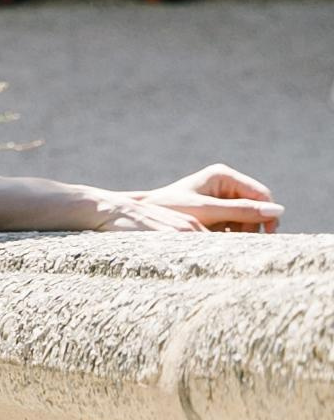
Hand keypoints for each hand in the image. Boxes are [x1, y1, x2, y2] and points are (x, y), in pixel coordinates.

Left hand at [98, 163, 281, 232]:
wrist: (141, 217)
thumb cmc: (170, 210)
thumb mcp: (208, 212)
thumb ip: (242, 211)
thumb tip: (278, 211)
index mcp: (224, 176)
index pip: (260, 193)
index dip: (267, 213)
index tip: (268, 234)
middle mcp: (224, 184)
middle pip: (254, 207)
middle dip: (251, 225)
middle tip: (239, 243)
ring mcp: (219, 198)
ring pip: (244, 218)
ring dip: (239, 232)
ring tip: (222, 242)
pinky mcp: (212, 212)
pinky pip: (231, 225)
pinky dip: (228, 235)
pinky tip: (216, 242)